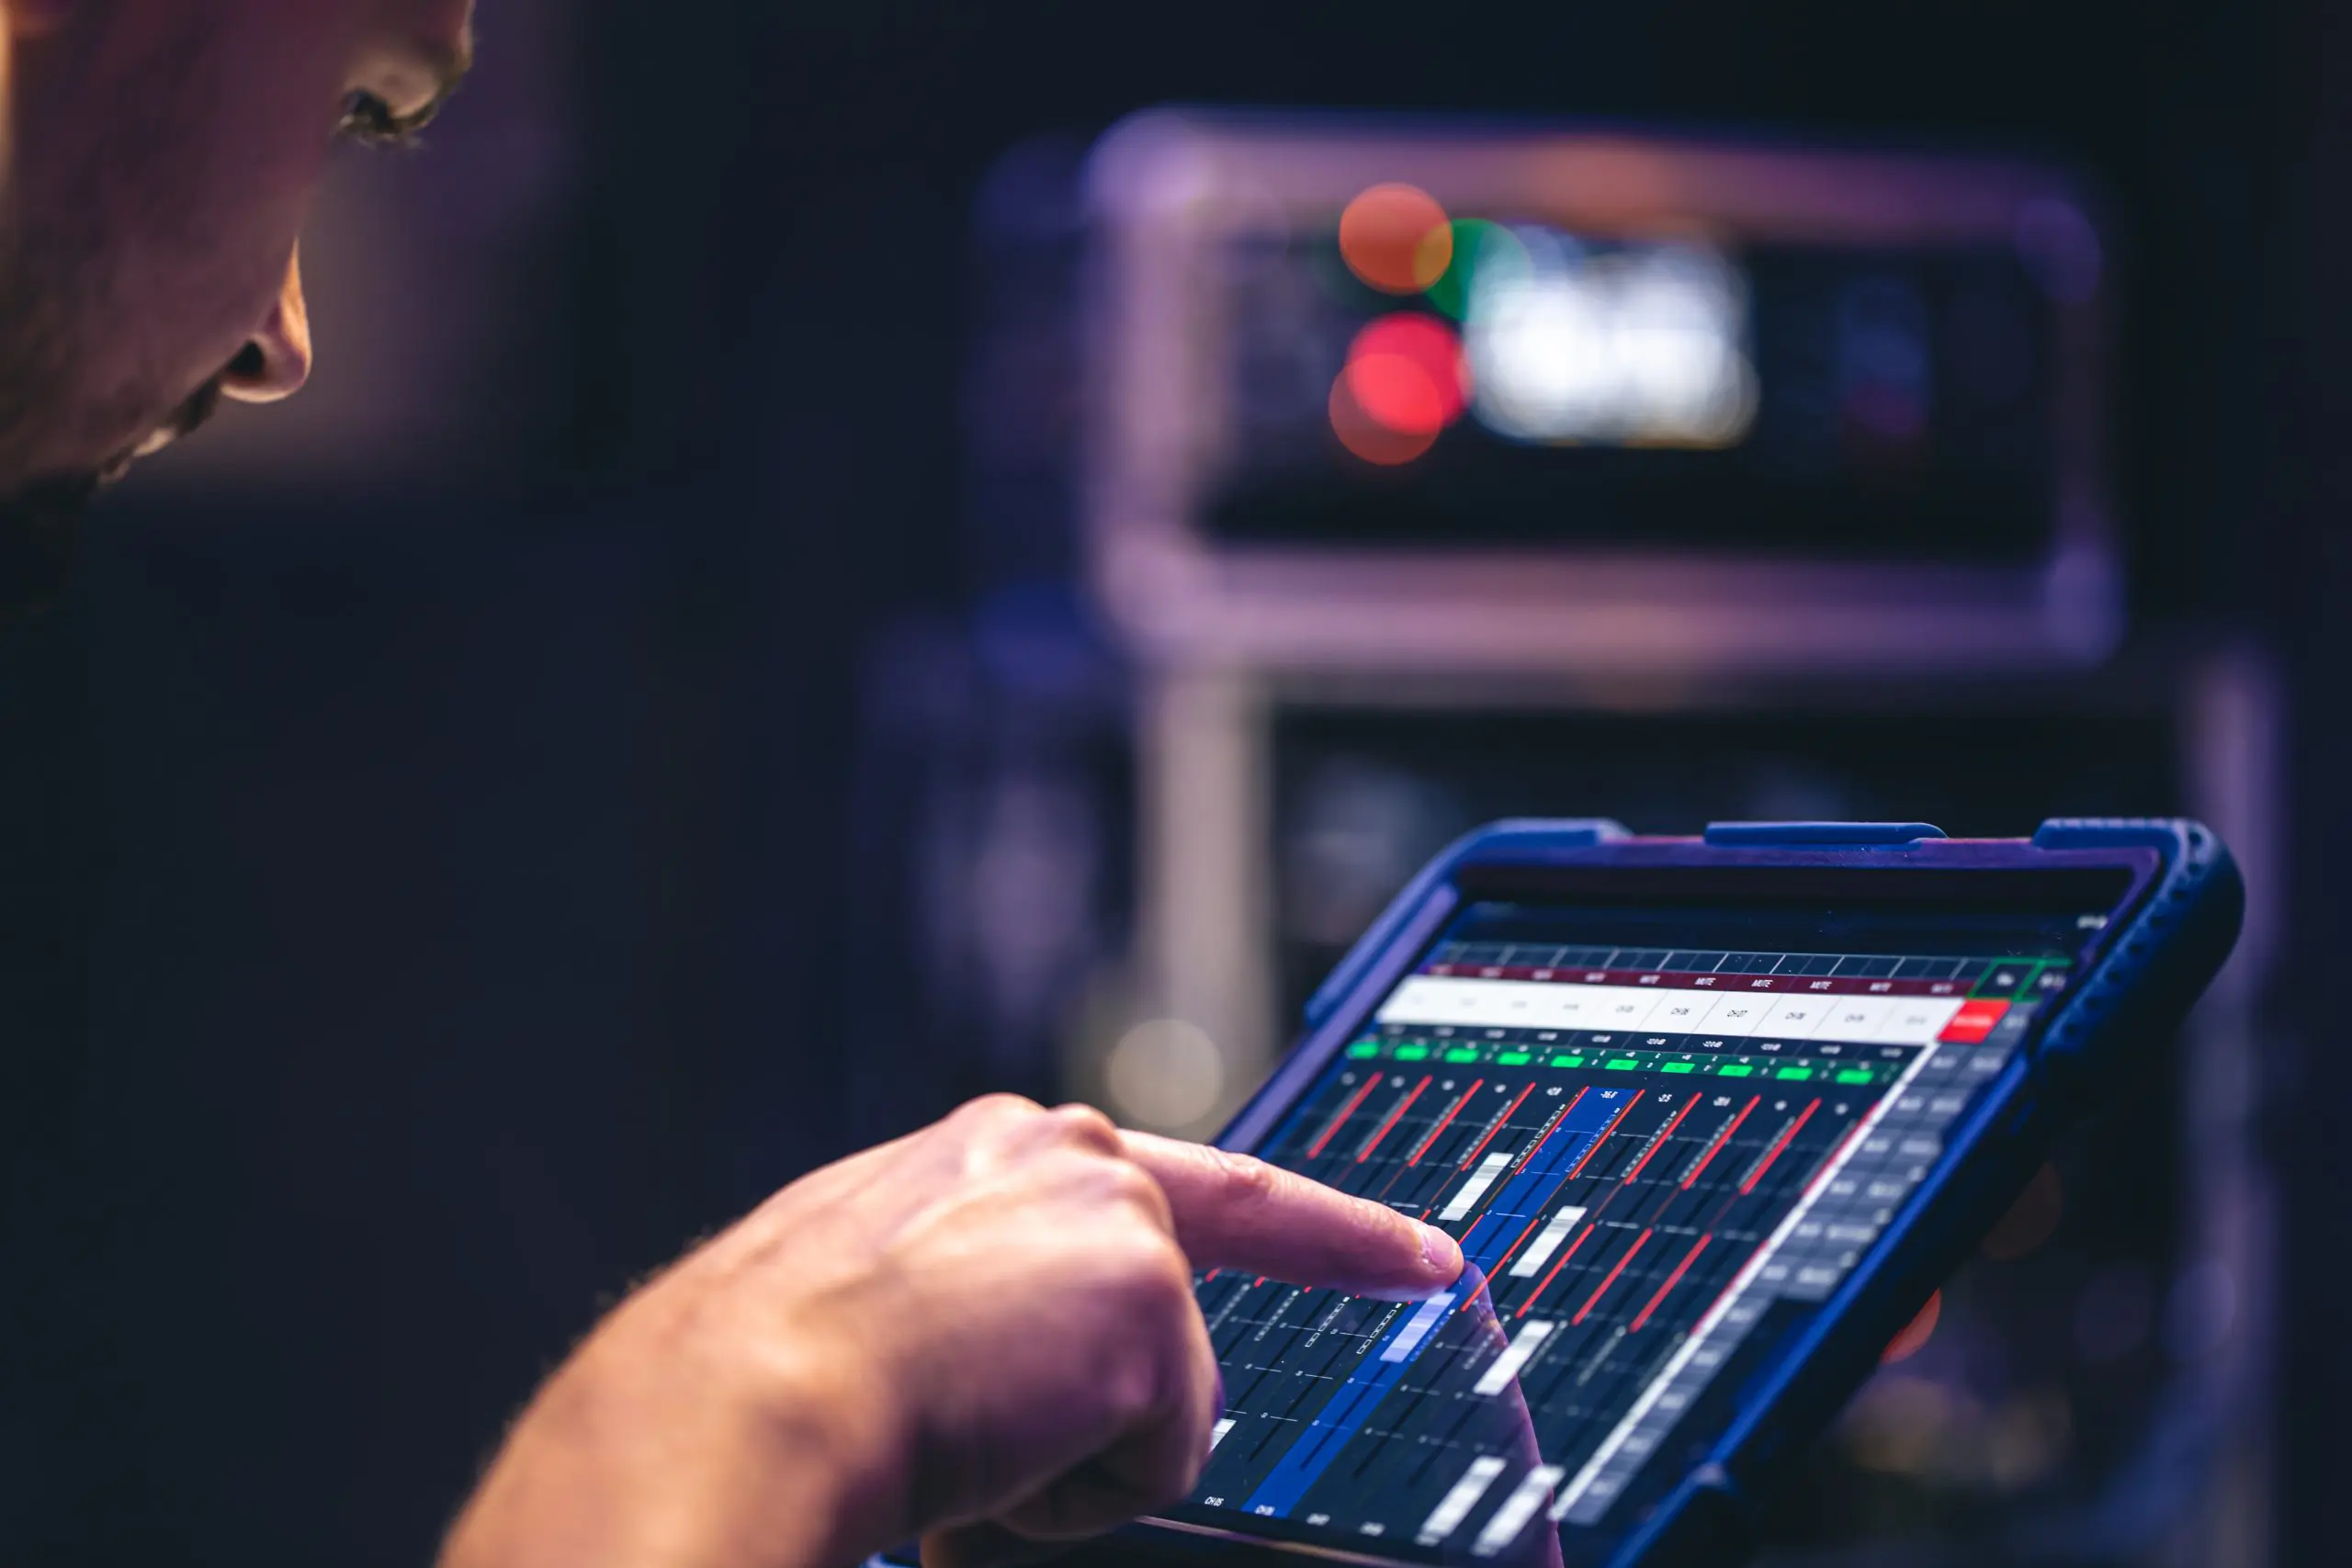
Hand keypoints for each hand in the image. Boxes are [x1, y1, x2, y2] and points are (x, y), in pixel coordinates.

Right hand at [438, 1094, 1463, 1567]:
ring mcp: (1115, 1215)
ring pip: (1167, 1396)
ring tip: (956, 1434)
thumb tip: (1035, 1377)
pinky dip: (1080, 1490)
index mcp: (1004, 1151)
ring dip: (1073, 1452)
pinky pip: (1161, 1455)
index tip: (1424, 1255)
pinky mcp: (1146, 1300)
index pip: (1194, 1183)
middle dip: (1164, 1383)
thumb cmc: (775, 1365)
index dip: (1323, 1229)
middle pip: (1200, 1295)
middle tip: (1040, 1414)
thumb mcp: (887, 1294)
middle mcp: (1072, 1152)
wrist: (740, 1395)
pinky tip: (990, 1455)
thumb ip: (988, 1291)